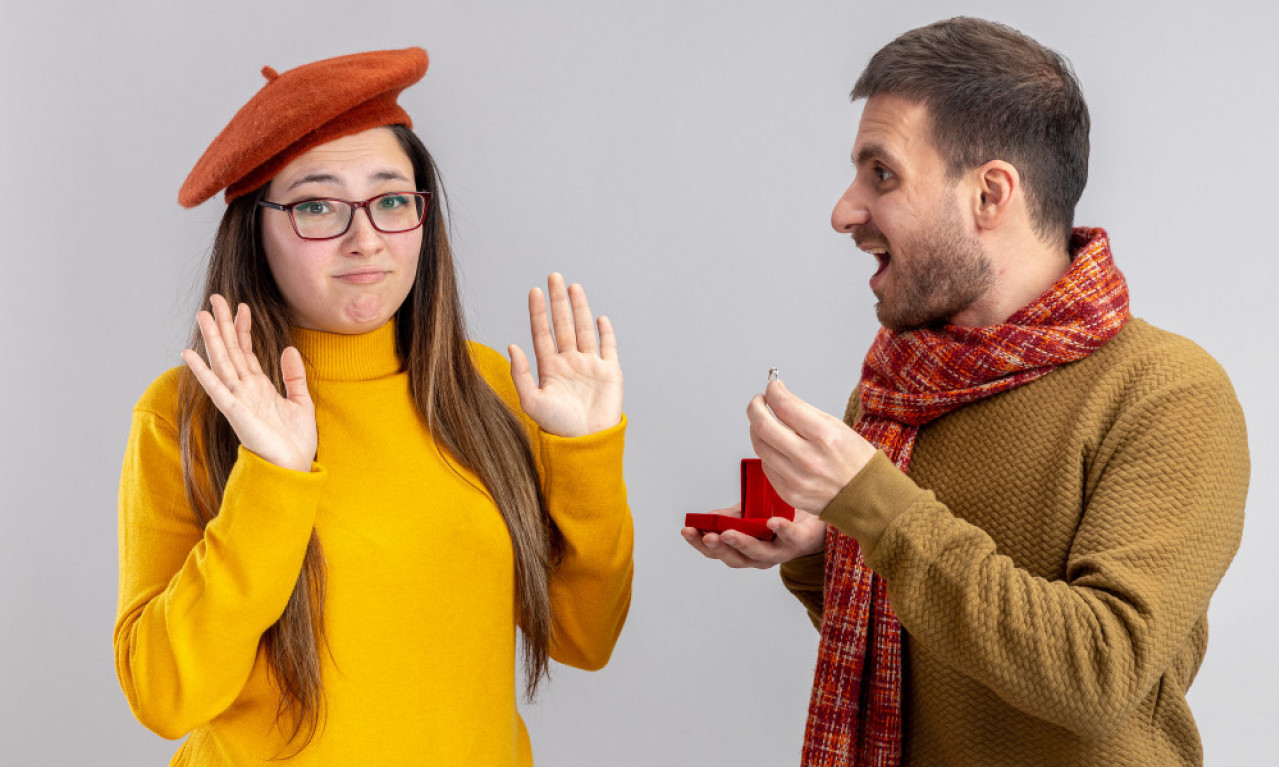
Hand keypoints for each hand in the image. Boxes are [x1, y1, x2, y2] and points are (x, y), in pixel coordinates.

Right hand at [180, 294, 317, 471]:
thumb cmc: (296, 440)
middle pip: (231, 350)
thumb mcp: (301, 402)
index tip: (242, 305)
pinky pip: (216, 388)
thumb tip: (290, 349)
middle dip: (223, 325)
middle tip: (215, 299)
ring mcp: (238, 399)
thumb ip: (294, 376)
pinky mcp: (235, 412)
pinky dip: (203, 371)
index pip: (248, 351)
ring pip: (222, 362)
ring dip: (212, 339)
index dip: (244, 328)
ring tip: (203, 315)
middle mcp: (245, 390)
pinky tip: (190, 353)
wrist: (293, 466)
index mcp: (260, 387)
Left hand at [509, 273, 622, 436]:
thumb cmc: (557, 426)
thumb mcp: (532, 401)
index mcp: (550, 368)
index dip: (538, 312)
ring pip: (584, 330)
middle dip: (559, 301)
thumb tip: (511, 346)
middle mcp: (570, 363)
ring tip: (574, 287)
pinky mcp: (610, 373)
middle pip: (563, 325)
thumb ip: (520, 374)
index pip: (543, 333)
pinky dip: (606, 333)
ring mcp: (590, 366)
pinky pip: (608, 348)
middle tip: (554, 277)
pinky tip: (600, 318)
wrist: (586, 442)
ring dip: (580, 308)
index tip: (535, 291)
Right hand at [681, 503, 826, 568]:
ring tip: (728, 532)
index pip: (717, 552)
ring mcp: (780, 552)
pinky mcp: (799, 541)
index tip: (686, 530)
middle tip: (707, 536)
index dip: (700, 544)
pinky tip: (771, 522)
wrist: (815, 517)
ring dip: (742, 544)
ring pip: (759, 554)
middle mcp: (760, 557)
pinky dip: (781, 530)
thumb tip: (708, 518)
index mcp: (744, 552)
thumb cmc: (779, 515)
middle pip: (736, 559)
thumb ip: (730, 517)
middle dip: (720, 548)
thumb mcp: (749, 515)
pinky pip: (790, 537)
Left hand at [747, 378, 875, 511]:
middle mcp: (808, 459)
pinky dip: (768, 452)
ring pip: (760, 447)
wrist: (869, 498)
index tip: (772, 387)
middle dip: (755, 408)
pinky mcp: (789, 494)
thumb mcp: (837, 427)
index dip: (772, 392)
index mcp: (824, 436)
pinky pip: (766, 466)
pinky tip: (777, 447)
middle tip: (758, 402)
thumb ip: (804, 411)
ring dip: (757, 429)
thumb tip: (777, 395)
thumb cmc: (856, 461)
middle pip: (763, 427)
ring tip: (764, 422)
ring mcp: (796, 479)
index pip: (784, 406)